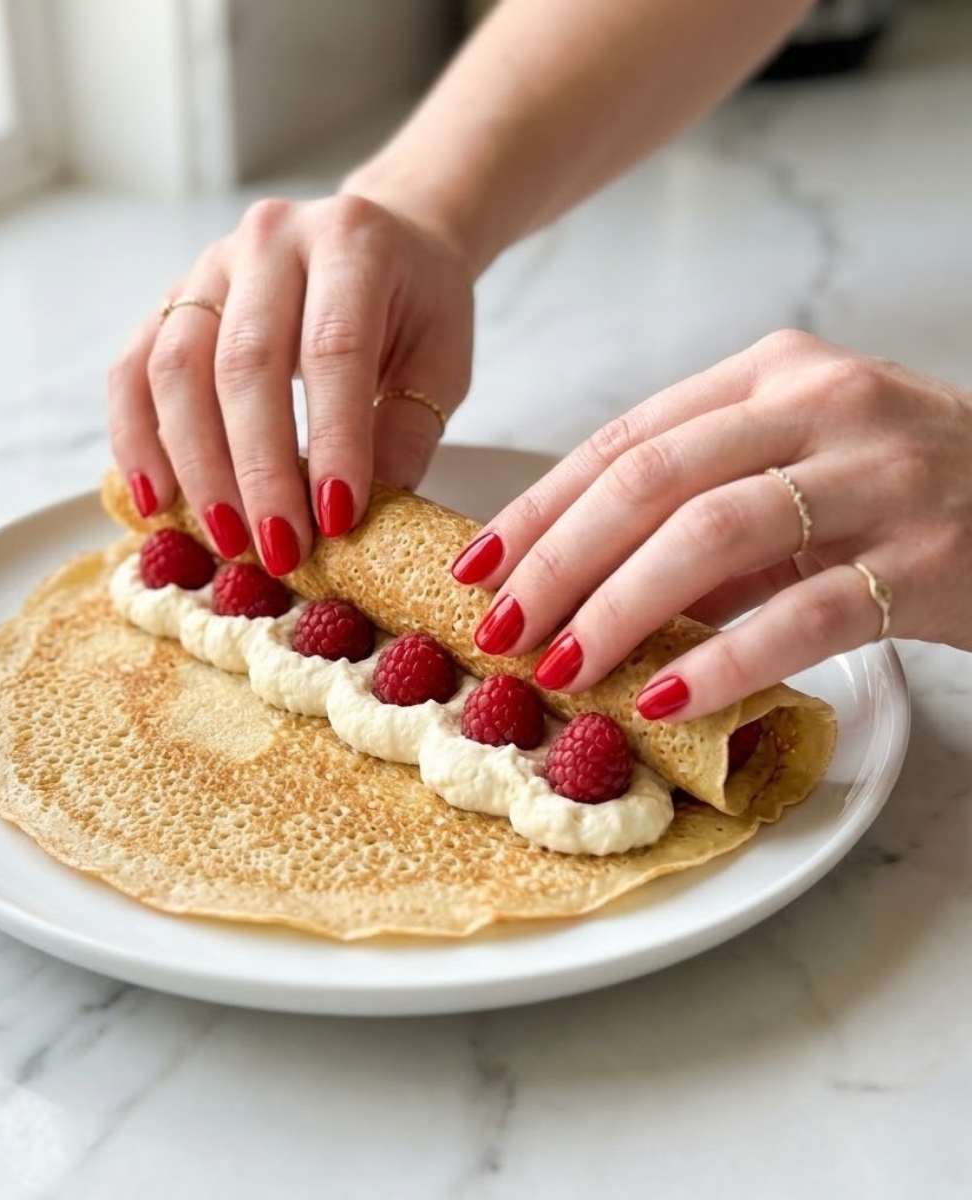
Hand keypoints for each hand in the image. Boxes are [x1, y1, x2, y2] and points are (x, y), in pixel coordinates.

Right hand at [107, 193, 473, 574]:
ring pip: (177, 369)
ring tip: (226, 540)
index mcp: (352, 241)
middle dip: (259, 470)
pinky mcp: (169, 300)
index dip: (333, 439)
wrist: (377, 238)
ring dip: (197, 466)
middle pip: (245, 362)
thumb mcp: (439, 362)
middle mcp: (270, 240)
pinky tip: (157, 501)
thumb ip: (407, 434)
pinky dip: (136, 440)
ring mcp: (209, 266)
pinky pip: (132, 371)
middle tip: (277, 549)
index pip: (334, 348)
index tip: (335, 519)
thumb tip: (361, 522)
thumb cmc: (415, 306)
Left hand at [452, 330, 971, 718]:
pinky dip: (724, 662)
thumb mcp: (788, 473)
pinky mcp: (928, 557)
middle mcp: (821, 405)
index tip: (476, 567)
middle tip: (502, 629)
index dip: (539, 509)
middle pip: (652, 480)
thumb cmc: (896, 492)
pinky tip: (666, 701)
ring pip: (714, 534)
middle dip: (560, 562)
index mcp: (769, 375)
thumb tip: (568, 587)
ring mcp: (880, 475)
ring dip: (620, 610)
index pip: (624, 440)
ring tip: (561, 670)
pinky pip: (805, 613)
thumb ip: (692, 513)